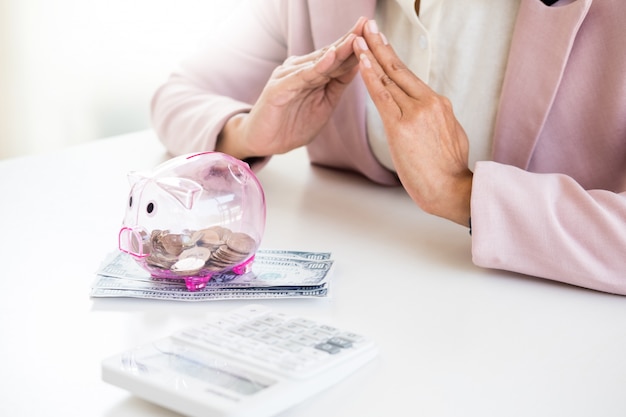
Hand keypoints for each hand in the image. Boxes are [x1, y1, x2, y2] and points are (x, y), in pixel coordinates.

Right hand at [217, 17, 366, 159]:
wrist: (264, 143)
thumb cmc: (292, 125)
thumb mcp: (324, 104)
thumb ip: (338, 85)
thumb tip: (359, 65)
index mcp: (313, 74)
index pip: (338, 57)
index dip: (355, 46)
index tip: (375, 33)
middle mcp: (300, 69)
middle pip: (329, 53)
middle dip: (349, 39)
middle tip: (366, 23)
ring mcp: (288, 77)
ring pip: (317, 62)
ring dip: (337, 50)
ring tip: (355, 38)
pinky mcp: (278, 88)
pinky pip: (300, 77)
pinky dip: (315, 68)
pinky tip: (330, 59)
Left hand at [353, 20, 472, 226]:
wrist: (451, 190)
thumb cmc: (448, 170)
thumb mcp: (449, 136)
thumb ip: (435, 120)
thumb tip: (426, 114)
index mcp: (438, 104)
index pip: (409, 77)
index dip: (392, 58)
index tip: (382, 42)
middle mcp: (428, 103)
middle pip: (399, 69)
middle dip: (381, 45)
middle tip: (368, 26)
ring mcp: (415, 113)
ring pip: (389, 79)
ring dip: (371, 55)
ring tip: (358, 38)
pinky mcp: (401, 127)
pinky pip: (382, 96)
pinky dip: (371, 77)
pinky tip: (362, 62)